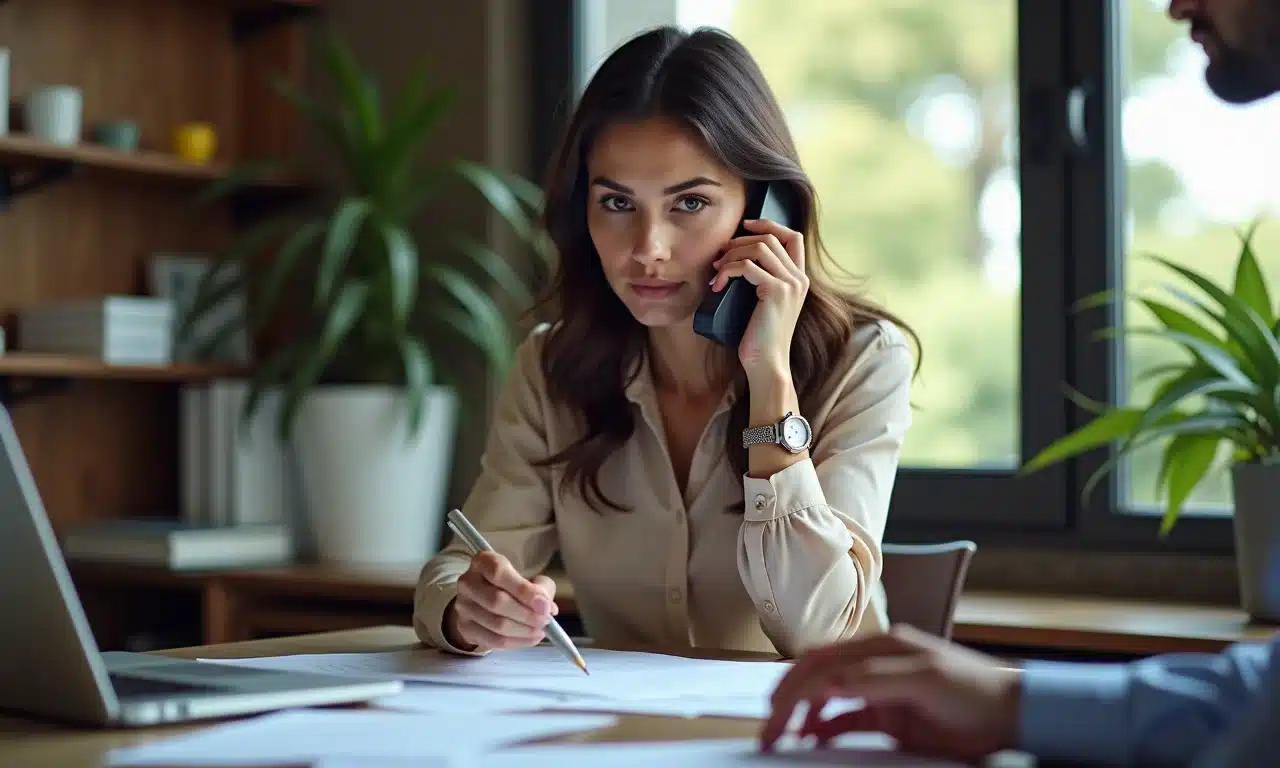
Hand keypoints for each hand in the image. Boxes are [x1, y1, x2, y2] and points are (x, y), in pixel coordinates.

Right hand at [446, 551, 557, 651]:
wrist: (482, 601)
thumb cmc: (509, 586)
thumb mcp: (527, 578)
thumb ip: (541, 588)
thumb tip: (548, 607)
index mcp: (483, 562)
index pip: (499, 573)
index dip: (523, 590)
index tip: (544, 605)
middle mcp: (468, 582)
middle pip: (497, 601)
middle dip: (526, 614)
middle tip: (544, 621)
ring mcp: (463, 607)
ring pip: (496, 624)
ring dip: (524, 630)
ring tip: (540, 630)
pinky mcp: (465, 628)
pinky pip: (494, 640)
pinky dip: (517, 642)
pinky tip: (531, 638)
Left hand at [711, 218, 808, 376]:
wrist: (767, 364)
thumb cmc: (759, 337)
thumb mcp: (763, 303)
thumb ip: (761, 280)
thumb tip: (734, 257)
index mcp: (799, 279)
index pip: (793, 236)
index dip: (770, 224)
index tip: (746, 225)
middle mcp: (799, 278)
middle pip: (771, 237)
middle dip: (740, 241)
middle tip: (720, 256)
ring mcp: (790, 284)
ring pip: (759, 247)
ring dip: (731, 254)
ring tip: (717, 270)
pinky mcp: (776, 292)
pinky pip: (747, 267)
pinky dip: (727, 271)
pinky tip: (717, 285)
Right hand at [760, 624, 1021, 762]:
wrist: (1013, 718)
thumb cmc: (975, 690)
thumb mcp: (926, 679)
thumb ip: (875, 678)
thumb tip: (827, 682)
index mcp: (878, 645)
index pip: (820, 662)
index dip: (792, 688)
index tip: (775, 716)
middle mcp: (871, 663)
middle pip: (813, 676)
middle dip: (785, 702)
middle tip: (767, 731)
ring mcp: (877, 690)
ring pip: (822, 699)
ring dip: (799, 716)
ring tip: (781, 738)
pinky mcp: (886, 718)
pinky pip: (842, 722)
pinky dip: (822, 730)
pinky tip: (811, 741)